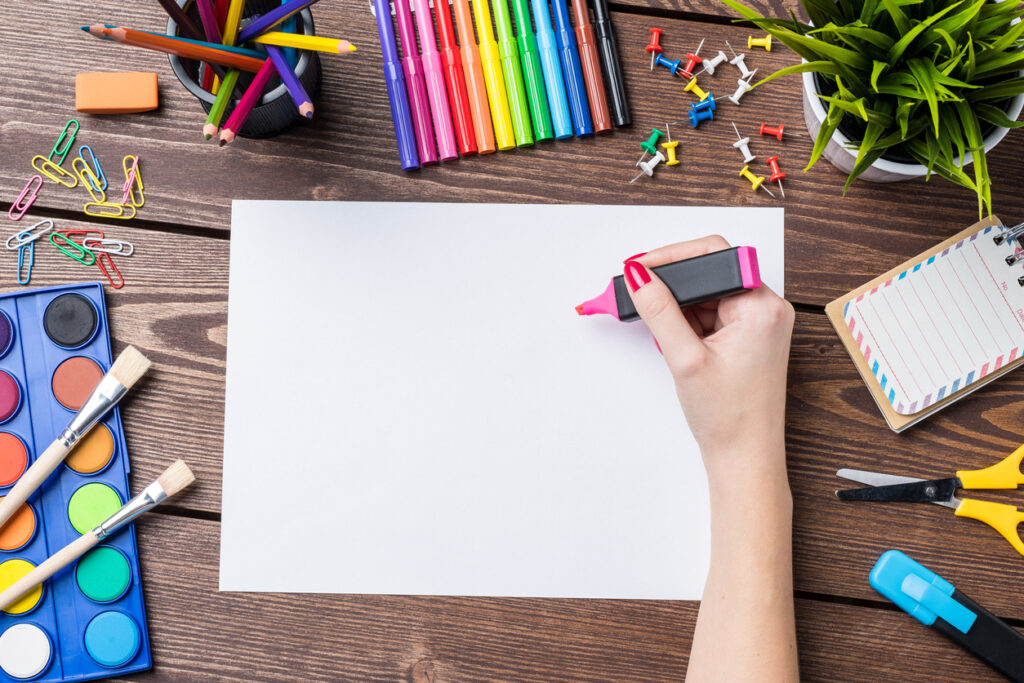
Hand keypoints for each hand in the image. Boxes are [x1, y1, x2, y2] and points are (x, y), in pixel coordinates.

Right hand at [623, 235, 793, 481]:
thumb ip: (659, 311)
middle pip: (709, 274)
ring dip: (680, 310)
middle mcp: (767, 309)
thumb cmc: (729, 418)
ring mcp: (760, 323)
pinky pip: (713, 315)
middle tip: (639, 299)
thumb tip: (638, 276)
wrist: (745, 458)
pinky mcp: (751, 338)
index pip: (713, 255)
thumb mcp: (685, 358)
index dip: (672, 257)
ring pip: (708, 296)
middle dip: (671, 288)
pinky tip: (681, 348)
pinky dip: (691, 325)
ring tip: (669, 342)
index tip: (639, 268)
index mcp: (761, 306)